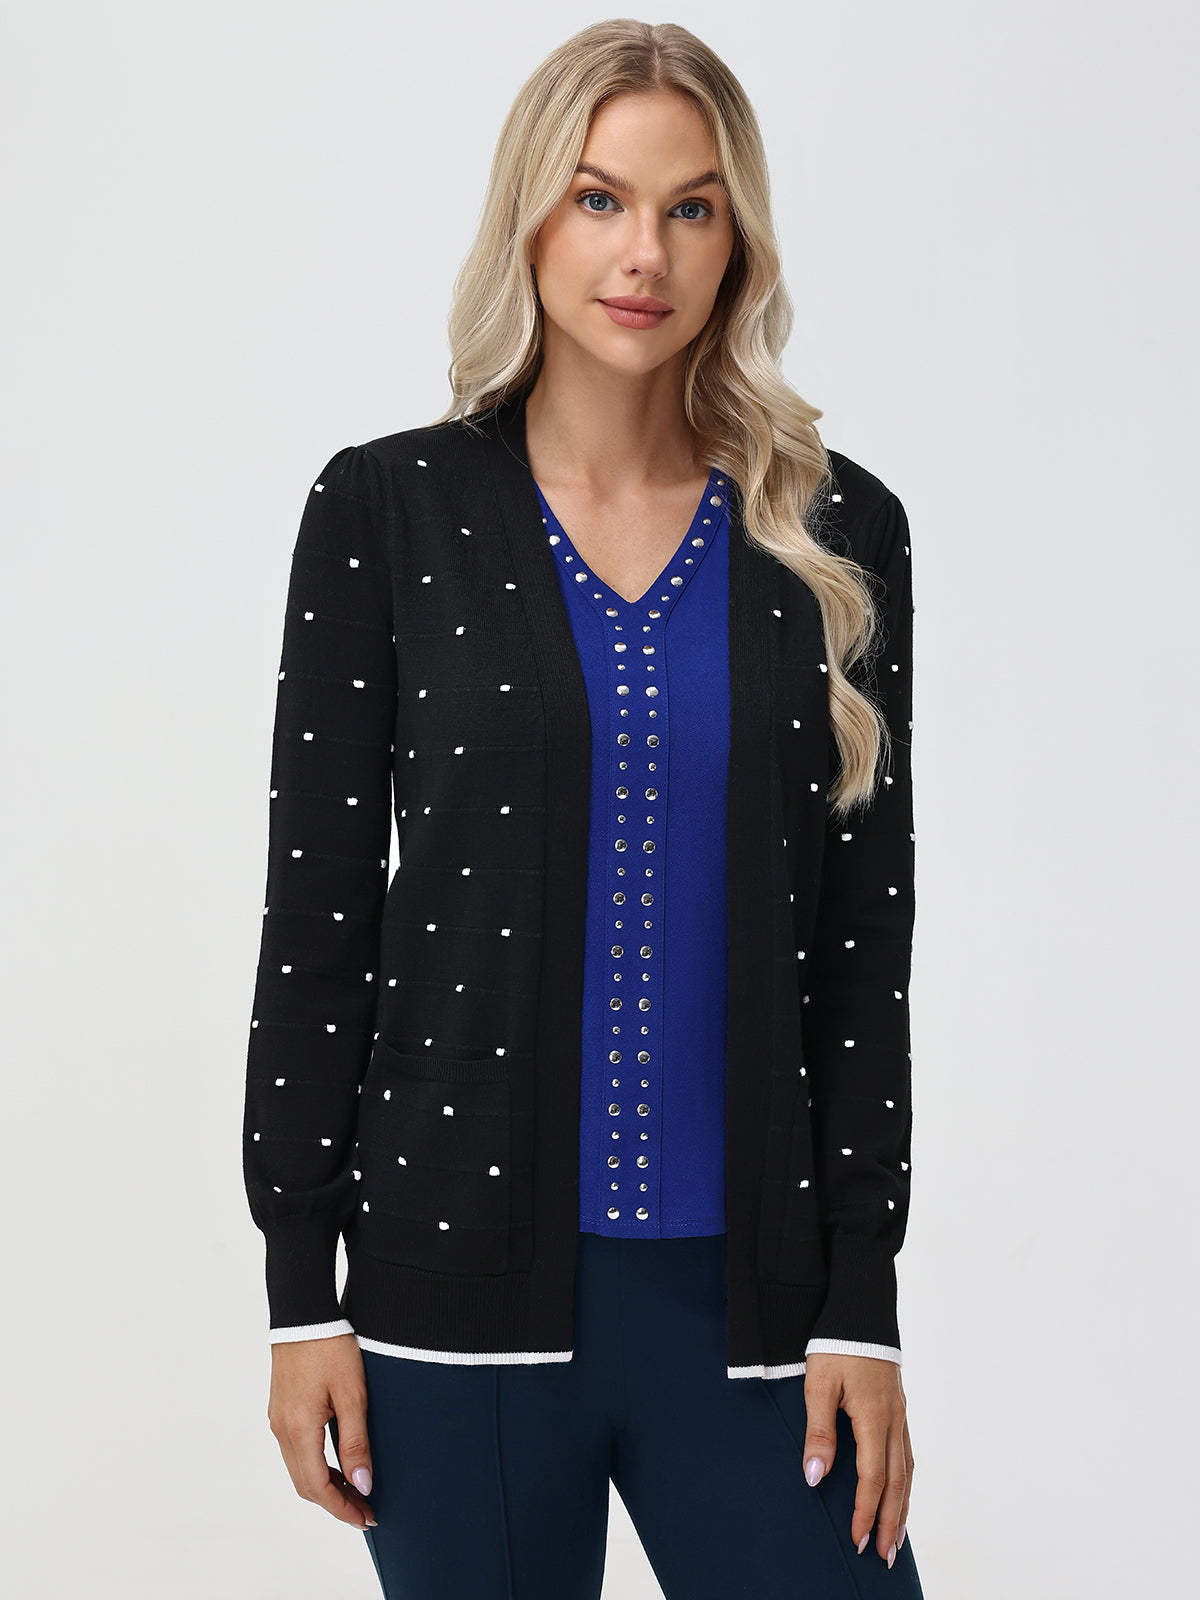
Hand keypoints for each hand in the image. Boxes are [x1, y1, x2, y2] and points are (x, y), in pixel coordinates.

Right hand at [267, 1333, 376, 1529]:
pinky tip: (335, 1463)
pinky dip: (314, 1466)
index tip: (367, 1518)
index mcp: (299, 1428)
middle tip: (365, 1511)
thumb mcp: (353, 1394)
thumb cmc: (331, 1347)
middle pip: (305, 1484)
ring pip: (298, 1469)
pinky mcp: (280, 1408)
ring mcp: (277, 1419)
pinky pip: (295, 1450)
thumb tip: (362, 1485)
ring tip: (354, 1492)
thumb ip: (356, 1442)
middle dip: (334, 1503)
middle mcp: (282, 1429)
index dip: (342, 1508)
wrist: (304, 1312)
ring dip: (324, 1486)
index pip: (318, 1487)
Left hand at [801, 1352, 912, 1565]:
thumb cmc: (836, 1345)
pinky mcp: (898, 1408)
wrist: (859, 1309)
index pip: (872, 1478)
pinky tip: (901, 1493)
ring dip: (903, 1506)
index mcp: (873, 1417)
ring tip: (897, 1537)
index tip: (857, 1539)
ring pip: (906, 1470)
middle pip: (896, 1482)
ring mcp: (900, 1414)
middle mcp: (893, 1420)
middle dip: (891, 1521)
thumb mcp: (818, 1385)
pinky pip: (907, 1454)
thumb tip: (815, 1476)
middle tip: (885, 1556)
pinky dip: (905, 1481)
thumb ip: (818, 1432)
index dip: (865, 1511)